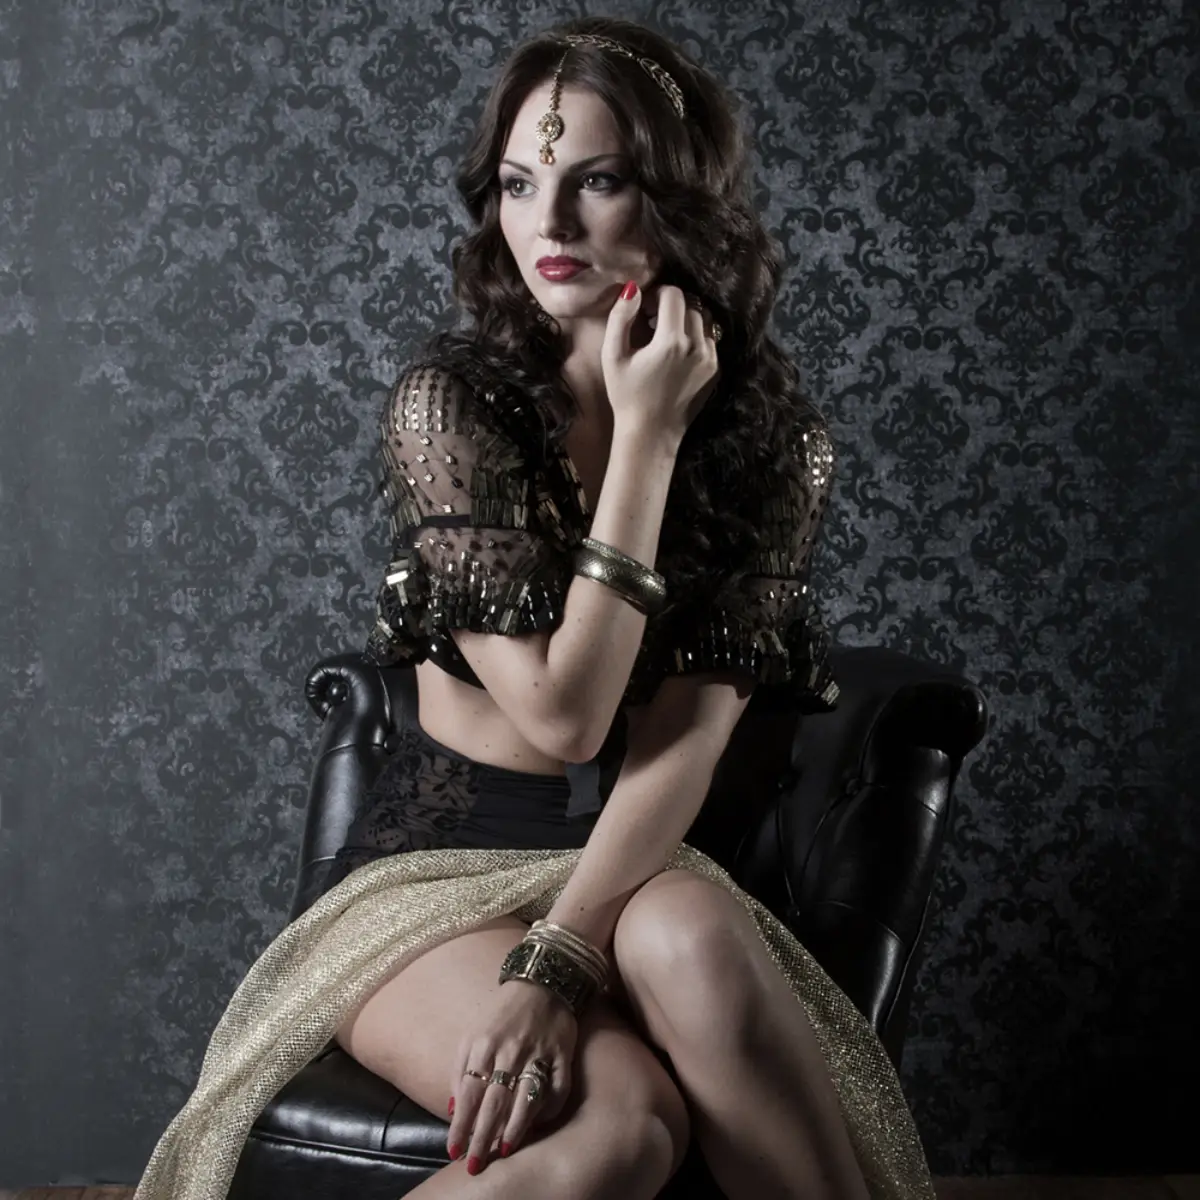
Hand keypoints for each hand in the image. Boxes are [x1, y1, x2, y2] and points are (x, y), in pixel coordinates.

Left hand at [446, 978, 578, 1174]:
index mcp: (484, 1045)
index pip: (469, 1093)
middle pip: (495, 1102)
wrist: (542, 980)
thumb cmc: (502, 1013)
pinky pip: (558, 1088)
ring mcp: (539, 1053)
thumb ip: (460, 1069)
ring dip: (515, 1128)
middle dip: (483, 1137)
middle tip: (475, 1164)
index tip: (453, 1151)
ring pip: (526, 1098)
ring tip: (505, 1151)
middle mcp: (511, 1051)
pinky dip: (550, 1108)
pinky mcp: (563, 1054)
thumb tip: (453, 1108)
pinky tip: (540, 1124)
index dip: (461, 1125)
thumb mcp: (472, 1033)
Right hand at [601, 283, 720, 442]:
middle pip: (691, 305)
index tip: (645, 309)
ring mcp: (710, 359)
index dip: (657, 294)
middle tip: (653, 321)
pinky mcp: (715, 370)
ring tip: (667, 336)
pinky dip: (695, 337)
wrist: (651, 433)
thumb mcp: (613, 356)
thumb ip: (620, 318)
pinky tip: (677, 353)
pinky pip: (710, 340)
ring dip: (686, 320)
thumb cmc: (627, 396)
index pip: (673, 294)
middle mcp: (697, 347)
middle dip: (671, 306)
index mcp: (671, 341)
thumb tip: (633, 289)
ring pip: (704, 321)